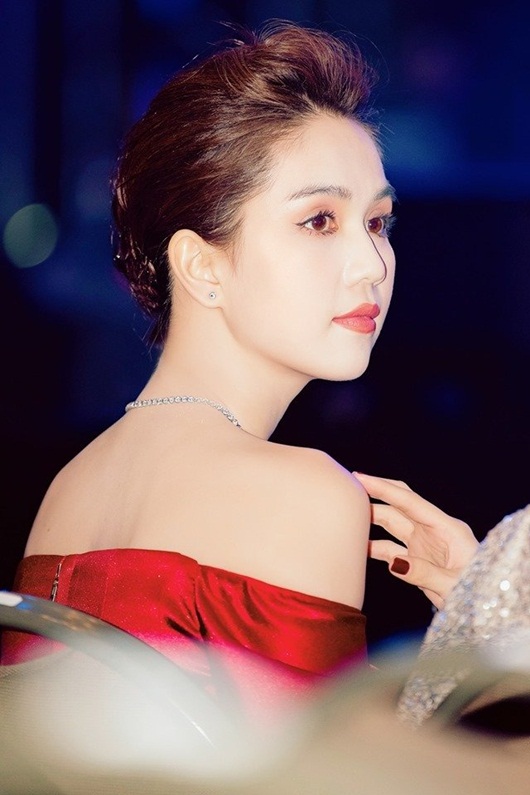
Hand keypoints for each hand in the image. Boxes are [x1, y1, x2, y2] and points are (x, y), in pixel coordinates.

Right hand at [354, 473, 478, 608]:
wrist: (482, 609)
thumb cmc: (477, 594)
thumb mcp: (455, 585)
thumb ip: (424, 573)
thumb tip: (392, 563)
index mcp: (448, 528)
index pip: (410, 502)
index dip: (384, 488)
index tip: (360, 478)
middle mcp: (433, 531)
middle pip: (399, 506)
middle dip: (374, 495)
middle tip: (347, 487)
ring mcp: (424, 544)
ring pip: (392, 525)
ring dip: (371, 520)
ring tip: (346, 515)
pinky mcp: (416, 560)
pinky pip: (390, 548)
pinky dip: (373, 546)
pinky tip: (357, 546)